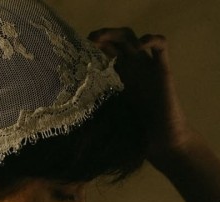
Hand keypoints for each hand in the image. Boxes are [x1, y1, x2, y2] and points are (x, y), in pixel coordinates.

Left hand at [88, 28, 191, 168]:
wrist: (163, 144)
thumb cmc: (135, 139)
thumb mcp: (106, 125)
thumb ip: (91, 121)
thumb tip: (62, 131)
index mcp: (119, 80)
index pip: (106, 55)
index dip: (93, 49)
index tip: (77, 51)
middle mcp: (133, 71)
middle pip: (117, 42)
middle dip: (102, 37)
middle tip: (88, 40)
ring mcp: (147, 69)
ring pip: (134, 39)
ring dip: (118, 34)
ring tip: (103, 40)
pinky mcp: (163, 71)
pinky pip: (161, 46)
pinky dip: (150, 39)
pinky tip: (138, 46)